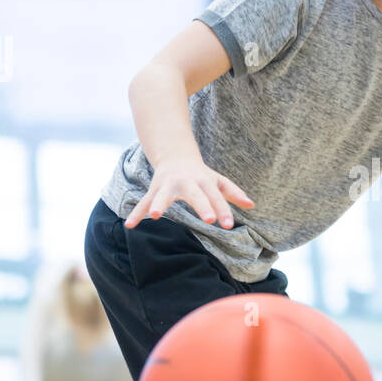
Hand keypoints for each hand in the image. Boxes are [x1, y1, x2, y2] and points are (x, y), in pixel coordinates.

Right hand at [123, 153, 254, 229]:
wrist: (175, 155)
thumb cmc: (201, 174)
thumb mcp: (218, 180)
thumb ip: (233, 192)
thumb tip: (251, 204)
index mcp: (204, 181)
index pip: (216, 197)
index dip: (223, 210)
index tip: (229, 225)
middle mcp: (186, 182)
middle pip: (195, 195)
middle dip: (202, 206)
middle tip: (209, 221)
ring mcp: (168, 185)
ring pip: (163, 195)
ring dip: (158, 204)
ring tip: (154, 216)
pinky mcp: (154, 190)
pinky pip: (143, 202)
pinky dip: (136, 213)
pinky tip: (130, 225)